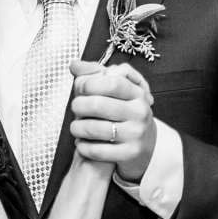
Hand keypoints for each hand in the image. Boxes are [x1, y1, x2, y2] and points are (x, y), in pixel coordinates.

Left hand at [68, 60, 155, 183]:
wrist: (142, 144)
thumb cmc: (123, 113)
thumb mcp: (115, 90)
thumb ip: (93, 74)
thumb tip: (74, 65)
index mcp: (137, 93)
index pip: (112, 83)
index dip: (90, 84)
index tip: (81, 88)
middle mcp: (140, 112)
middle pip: (99, 105)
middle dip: (79, 106)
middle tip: (75, 108)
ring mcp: (136, 134)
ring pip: (95, 129)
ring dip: (77, 128)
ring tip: (75, 127)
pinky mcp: (130, 153)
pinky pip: (98, 150)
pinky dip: (84, 147)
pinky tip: (82, 143)